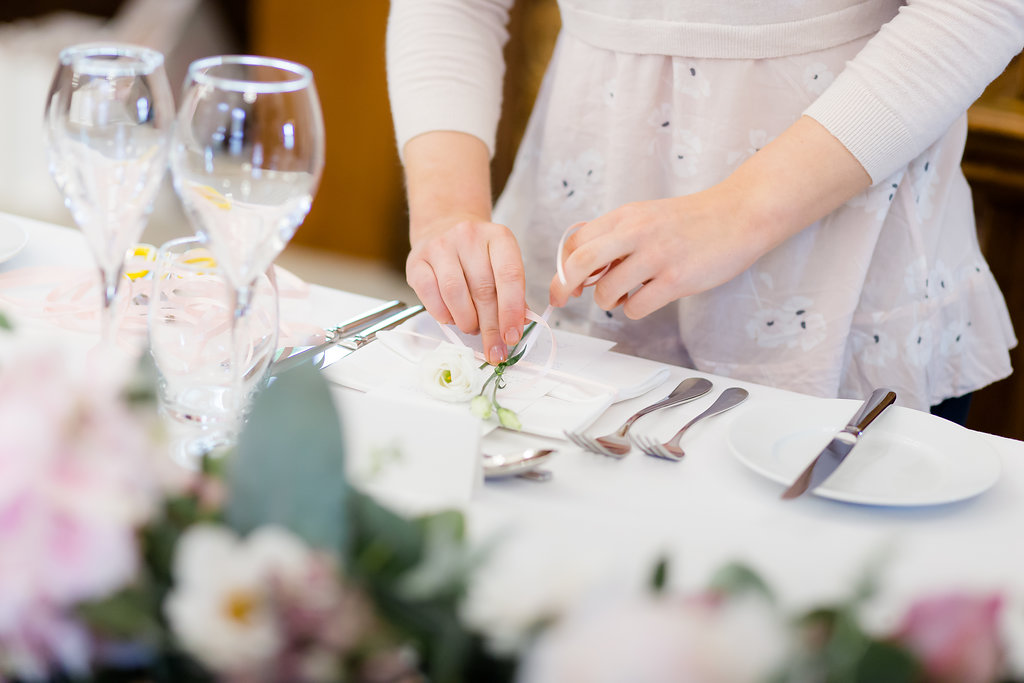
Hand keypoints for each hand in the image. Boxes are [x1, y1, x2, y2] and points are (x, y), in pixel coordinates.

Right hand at [407, 215, 525, 364]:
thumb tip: (520, 324)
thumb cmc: (477, 255)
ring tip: (472, 328)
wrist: (443, 228)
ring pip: (455, 293)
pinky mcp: (417, 260)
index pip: (510, 276)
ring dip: (467, 321)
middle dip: (491, 327)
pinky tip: (452, 319)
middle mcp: (469, 236)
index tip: (512, 337)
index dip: (512, 311)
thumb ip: (513, 294)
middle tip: (494, 350)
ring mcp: (441, 246)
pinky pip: (430, 295)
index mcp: (498, 237)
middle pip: (483, 290)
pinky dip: (443, 315)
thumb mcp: (501, 265)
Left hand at [549, 188, 761, 318]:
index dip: (562, 266)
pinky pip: (636, 308)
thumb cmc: (691, 220)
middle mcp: (636, 232)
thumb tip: (583, 268)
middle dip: (564, 286)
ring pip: (606, 293)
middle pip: (580, 263)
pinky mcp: (676, 279)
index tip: (564, 282)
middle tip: (564, 300)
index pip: (576, 241)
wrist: (740, 214)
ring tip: (624, 296)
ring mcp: (657, 256)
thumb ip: (616, 236)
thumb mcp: (646, 215)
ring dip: (607, 302)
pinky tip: (647, 299)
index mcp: (625, 216)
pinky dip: (634, 310)